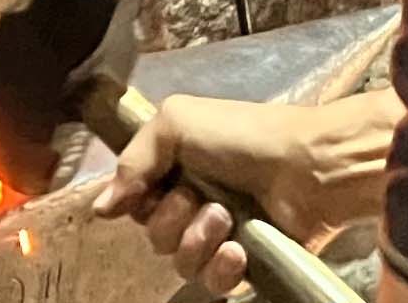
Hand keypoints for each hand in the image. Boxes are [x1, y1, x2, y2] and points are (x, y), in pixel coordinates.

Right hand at [90, 92, 400, 296]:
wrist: (307, 165)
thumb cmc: (241, 135)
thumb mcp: (174, 123)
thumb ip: (131, 161)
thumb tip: (99, 208)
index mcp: (172, 167)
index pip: (133, 201)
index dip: (138, 201)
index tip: (153, 189)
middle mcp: (191, 201)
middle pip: (153, 235)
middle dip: (173, 219)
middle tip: (202, 198)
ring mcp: (218, 235)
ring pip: (180, 262)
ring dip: (199, 241)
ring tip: (226, 219)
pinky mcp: (245, 263)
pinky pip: (213, 284)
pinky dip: (222, 269)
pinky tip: (238, 251)